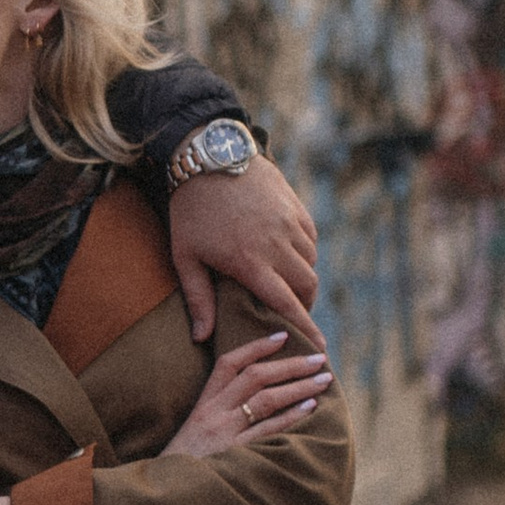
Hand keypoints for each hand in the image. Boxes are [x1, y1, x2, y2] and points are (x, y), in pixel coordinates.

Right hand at [165, 330, 332, 458]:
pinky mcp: (235, 453)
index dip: (256, 347)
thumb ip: (219, 412)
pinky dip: (290, 416)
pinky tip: (310, 407)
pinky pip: (267, 429)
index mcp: (204, 403)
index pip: (229, 363)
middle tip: (318, 359)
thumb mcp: (196, 430)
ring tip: (322, 380)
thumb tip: (253, 397)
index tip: (282, 337)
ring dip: (298, 387)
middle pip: (255, 377)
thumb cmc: (185, 463)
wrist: (168, 492)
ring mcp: (225, 432)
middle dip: (290, 365)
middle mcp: (214, 412)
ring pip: (266, 399)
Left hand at [168, 152, 317, 342]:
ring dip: (303, 277)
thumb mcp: (185, 256)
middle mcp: (277, 244)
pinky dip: (304, 252)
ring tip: (285, 283)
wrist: (208, 157)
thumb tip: (201, 338)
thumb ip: (198, 298)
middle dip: (305, 304)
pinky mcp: (295, 206)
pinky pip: (310, 237)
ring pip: (311, 261)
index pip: (287, 304)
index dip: (305, 328)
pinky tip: (287, 255)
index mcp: (250, 262)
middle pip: (307, 286)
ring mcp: (289, 223)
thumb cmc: (191, 210)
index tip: (319, 347)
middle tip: (293, 313)